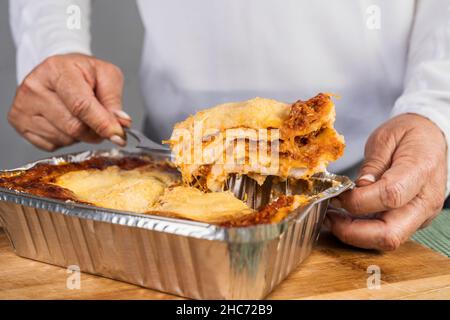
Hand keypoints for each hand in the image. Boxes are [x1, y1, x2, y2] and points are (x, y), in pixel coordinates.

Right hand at [8, 53, 131, 150]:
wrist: (59, 71)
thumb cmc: (83, 73)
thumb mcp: (106, 75)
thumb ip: (114, 99)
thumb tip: (121, 123)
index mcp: (57, 70)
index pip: (81, 104)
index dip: (102, 123)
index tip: (118, 135)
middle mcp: (34, 86)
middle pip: (74, 127)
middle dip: (95, 131)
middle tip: (102, 123)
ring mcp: (23, 106)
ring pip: (65, 139)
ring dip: (81, 135)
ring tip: (80, 116)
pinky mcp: (19, 122)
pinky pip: (52, 145)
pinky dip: (66, 139)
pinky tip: (65, 121)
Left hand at [326, 114, 446, 249]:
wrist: (432, 138)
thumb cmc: (409, 135)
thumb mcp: (386, 138)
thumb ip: (372, 165)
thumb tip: (358, 188)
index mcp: (421, 171)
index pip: (390, 196)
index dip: (357, 200)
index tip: (336, 194)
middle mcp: (426, 200)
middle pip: (390, 233)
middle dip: (353, 232)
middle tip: (328, 217)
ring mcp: (422, 215)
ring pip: (388, 240)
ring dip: (355, 235)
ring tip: (332, 218)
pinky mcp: (414, 221)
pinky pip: (387, 234)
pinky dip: (363, 232)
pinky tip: (345, 219)